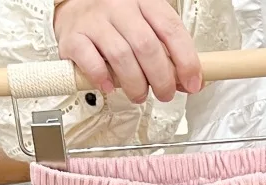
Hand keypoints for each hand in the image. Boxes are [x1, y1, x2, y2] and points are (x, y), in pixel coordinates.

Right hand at [54, 0, 201, 104]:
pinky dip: (103, 79)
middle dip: (161, 78)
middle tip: (164, 94)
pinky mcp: (74, 37)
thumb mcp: (146, 28)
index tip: (193, 83)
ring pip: (122, 56)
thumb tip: (192, 82)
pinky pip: (91, 61)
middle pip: (147, 46)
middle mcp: (120, 6)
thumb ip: (168, 53)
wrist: (73, 10)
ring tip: (139, 95)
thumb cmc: (116, 24)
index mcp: (144, 1)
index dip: (186, 60)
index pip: (171, 29)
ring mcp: (96, 20)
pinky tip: (109, 87)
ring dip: (135, 85)